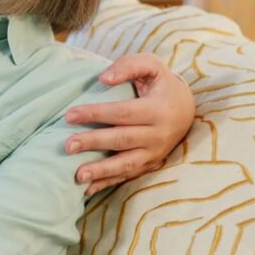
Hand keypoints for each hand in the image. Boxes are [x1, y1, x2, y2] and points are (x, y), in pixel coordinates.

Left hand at [64, 52, 195, 195]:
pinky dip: (108, 183)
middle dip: (93, 143)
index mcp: (158, 110)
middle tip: (67, 145)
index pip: (121, 113)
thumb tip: (103, 79)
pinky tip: (88, 189)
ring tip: (77, 175)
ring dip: (101, 171)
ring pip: (126, 164)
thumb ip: (129, 66)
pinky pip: (128, 176)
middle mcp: (158, 135)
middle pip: (121, 140)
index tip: (69, 115)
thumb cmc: (161, 83)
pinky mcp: (151, 164)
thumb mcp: (151, 65)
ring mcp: (155, 153)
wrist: (186, 108)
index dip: (95, 114)